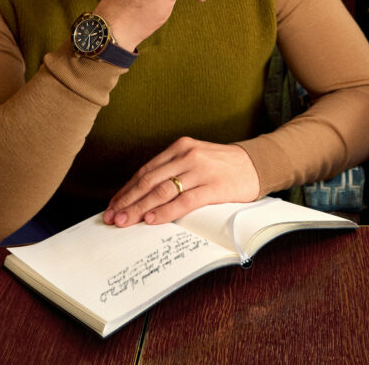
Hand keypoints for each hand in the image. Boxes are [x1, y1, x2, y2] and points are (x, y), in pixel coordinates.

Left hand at [103, 137, 260, 226]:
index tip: (113, 205)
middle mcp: (187, 155)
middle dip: (127, 201)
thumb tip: (144, 195)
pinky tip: (152, 219)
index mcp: (179, 147)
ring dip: (140, 208)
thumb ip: (173, 170)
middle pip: (149, 181)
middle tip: (112, 217)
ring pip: (162, 191)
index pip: (145, 171)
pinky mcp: (213, 186)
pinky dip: (165, 211)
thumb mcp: (195, 159)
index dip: (127, 189)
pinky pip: (184, 201)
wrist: (257, 163)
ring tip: (125, 221)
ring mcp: (200, 170)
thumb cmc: (223, 165)